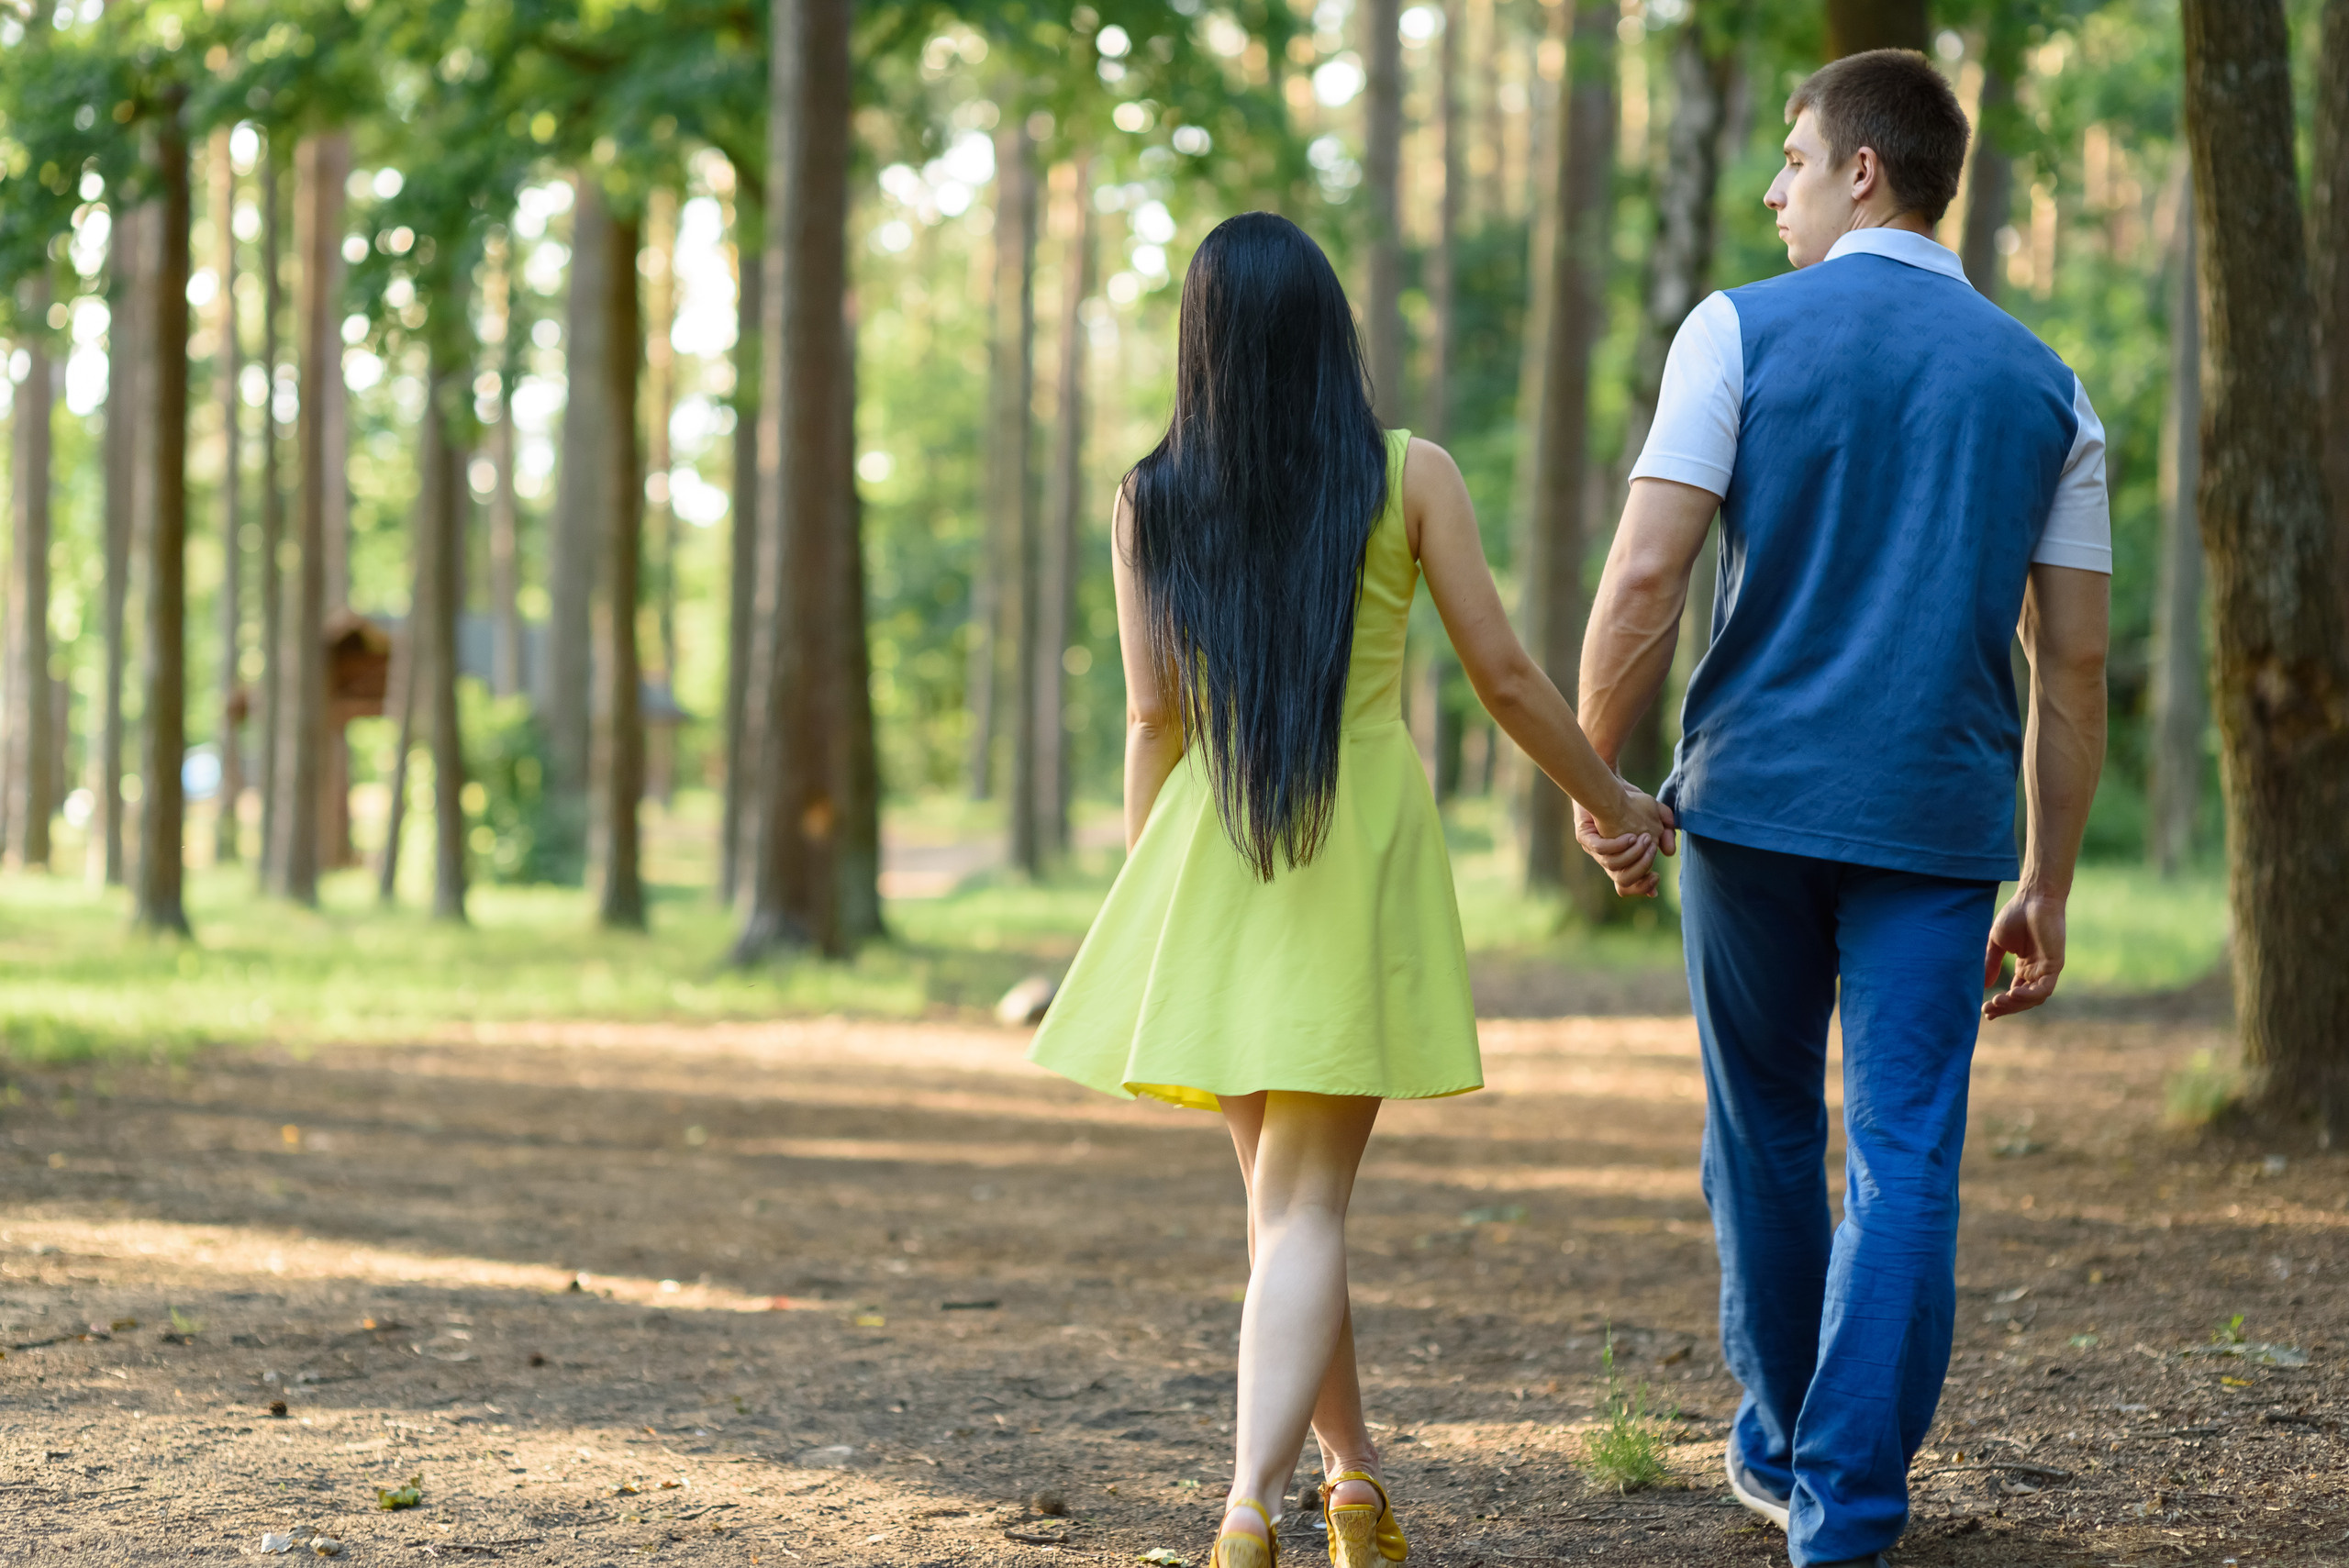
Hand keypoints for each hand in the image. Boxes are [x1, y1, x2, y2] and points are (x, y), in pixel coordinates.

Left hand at [1575, 787, 1676, 898]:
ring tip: (1643, 838)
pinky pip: (1599, 848)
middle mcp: (1606, 858)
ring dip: (1632, 855)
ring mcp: (1593, 849)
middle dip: (1641, 868)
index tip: (1656, 877)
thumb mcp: (1654, 817)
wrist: (1608, 783)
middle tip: (1651, 849)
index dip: (1643, 887)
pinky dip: (1616, 845)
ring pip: (1612, 865)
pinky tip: (1630, 835)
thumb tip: (1669, 853)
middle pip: (1622, 881)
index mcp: (1622, 859)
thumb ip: (1665, 833)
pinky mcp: (1584, 836)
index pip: (1629, 886)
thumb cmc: (1631, 802)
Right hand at [1982, 886, 2065, 1019]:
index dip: (2001, 1005)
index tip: (1985, 1010)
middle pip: (2023, 1000)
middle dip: (2005, 1007)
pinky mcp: (2054, 965)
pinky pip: (2044, 989)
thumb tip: (1985, 985)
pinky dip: (2029, 995)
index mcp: (2025, 967)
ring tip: (1997, 1001)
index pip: (2015, 994)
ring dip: (2015, 1003)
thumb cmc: (2016, 915)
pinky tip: (2012, 993)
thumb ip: (1991, 963)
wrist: (2032, 899)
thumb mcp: (1997, 943)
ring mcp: (2046, 969)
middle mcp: (2036, 971)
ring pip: (2033, 998)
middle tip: (1988, 1009)